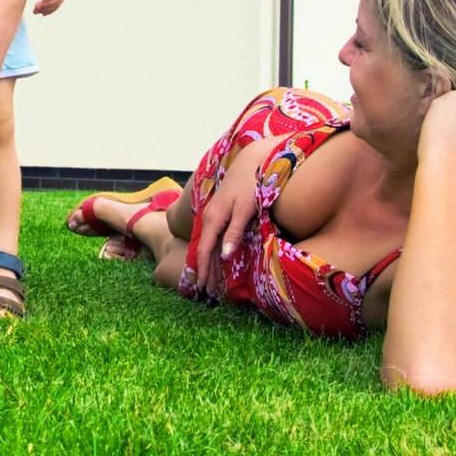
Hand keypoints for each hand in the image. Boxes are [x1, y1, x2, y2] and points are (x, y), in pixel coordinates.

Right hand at [192, 164, 255, 298]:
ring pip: (209, 244)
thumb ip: (235, 232)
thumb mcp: (245, 210)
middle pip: (205, 249)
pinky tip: (217, 258)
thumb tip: (223, 255)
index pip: (205, 250)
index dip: (204, 270)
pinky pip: (213, 237)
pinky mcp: (221, 214)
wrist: (252, 163)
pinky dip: (214, 251)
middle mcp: (210, 218)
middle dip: (205, 271)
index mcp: (214, 219)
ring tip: (211, 281)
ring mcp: (214, 215)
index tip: (203, 288)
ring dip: (209, 263)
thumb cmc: (251, 186)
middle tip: (207, 292)